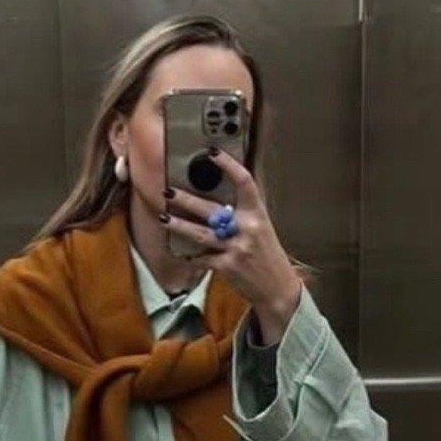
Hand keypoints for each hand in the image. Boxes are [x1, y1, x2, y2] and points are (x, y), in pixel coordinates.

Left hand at [160, 147, 302, 340]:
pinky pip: (202, 257)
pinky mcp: (227, 267)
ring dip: (179, 226)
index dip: (228, 165)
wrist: (276, 287)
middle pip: (211, 209)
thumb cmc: (266, 254)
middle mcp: (247, 229)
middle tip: (168, 192)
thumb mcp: (261, 227)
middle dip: (186, 200)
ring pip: (200, 234)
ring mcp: (236, 249)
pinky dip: (190, 254)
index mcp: (257, 214)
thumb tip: (216, 194)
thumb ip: (242, 211)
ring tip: (164, 218)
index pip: (244, 182)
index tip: (211, 152)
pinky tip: (179, 249)